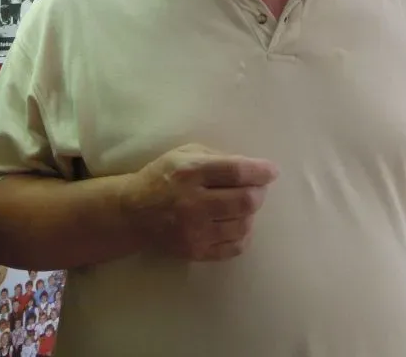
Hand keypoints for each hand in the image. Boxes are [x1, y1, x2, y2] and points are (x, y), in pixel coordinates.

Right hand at [120, 144, 278, 261]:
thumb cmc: (162, 176)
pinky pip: (236, 247)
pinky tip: (233, 224)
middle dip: (259, 193)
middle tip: (256, 188)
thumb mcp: (184, 154)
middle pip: (246, 201)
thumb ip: (217, 157)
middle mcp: (193, 203)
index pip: (236, 171)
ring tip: (240, 206)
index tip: (272, 171)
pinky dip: (242, 234)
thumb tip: (253, 168)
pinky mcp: (196, 252)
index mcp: (190, 172)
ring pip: (244, 225)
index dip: (261, 171)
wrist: (133, 213)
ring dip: (249, 214)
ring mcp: (195, 231)